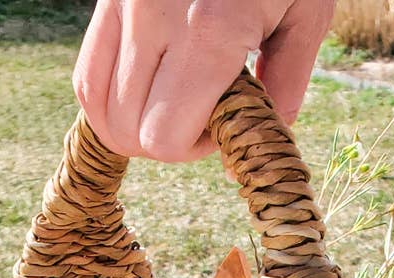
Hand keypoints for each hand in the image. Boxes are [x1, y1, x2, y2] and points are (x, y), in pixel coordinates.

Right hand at [73, 0, 333, 162]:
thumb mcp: (307, 12)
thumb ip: (287, 81)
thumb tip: (257, 141)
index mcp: (211, 31)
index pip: (164, 137)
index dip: (191, 148)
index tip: (221, 124)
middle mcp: (155, 18)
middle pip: (129, 132)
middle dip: (164, 140)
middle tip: (200, 114)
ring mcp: (124, 5)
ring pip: (100, 110)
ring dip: (134, 124)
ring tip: (171, 102)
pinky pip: (87, 76)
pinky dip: (108, 102)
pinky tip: (142, 95)